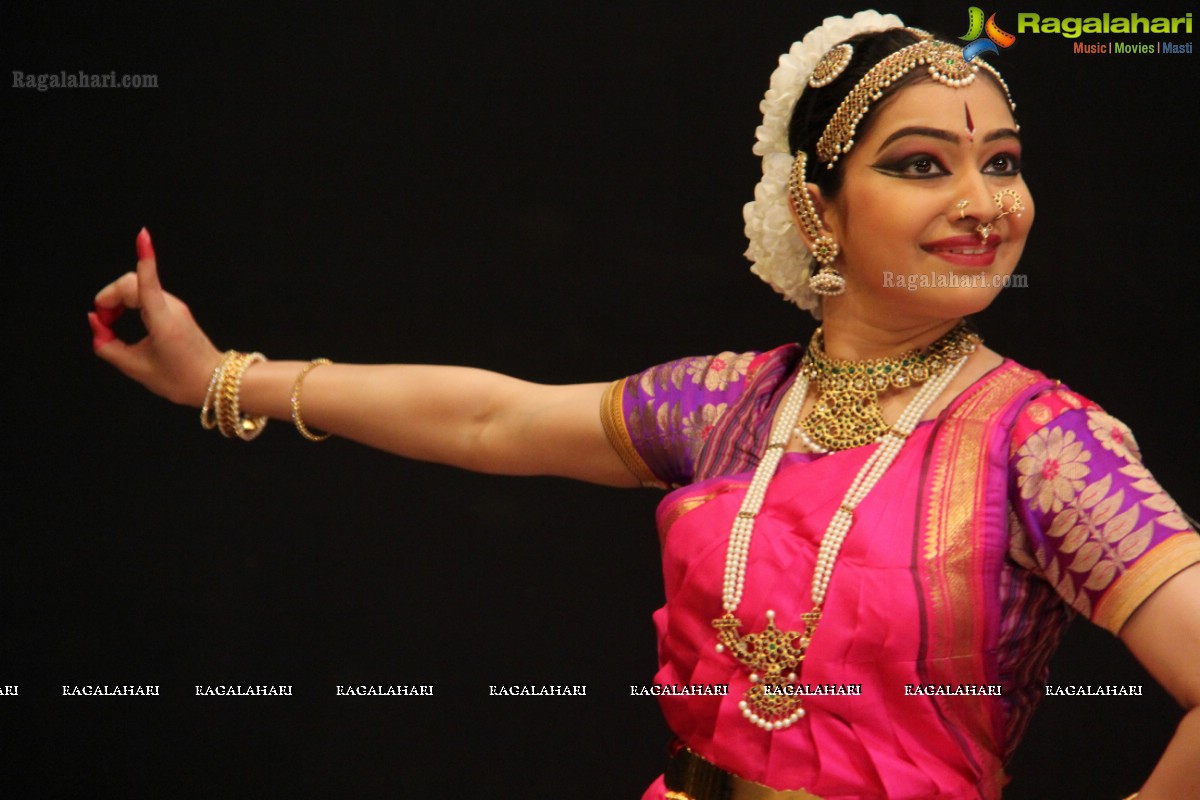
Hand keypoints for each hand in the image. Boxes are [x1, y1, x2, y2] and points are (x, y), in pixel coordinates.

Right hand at [90, 229, 222, 406]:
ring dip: (118, 301)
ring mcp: (175, 307)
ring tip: (112, 326)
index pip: (150, 284)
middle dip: (109, 298)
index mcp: (163, 321)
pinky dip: (128, 304)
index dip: (145, 258)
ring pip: (137, 287)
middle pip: (131, 282)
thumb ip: (108, 346)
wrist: (214, 382)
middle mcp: (171, 307)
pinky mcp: (175, 310)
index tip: (144, 236)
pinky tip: (123, 320)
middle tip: (104, 325)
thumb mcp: (137, 368)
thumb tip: (95, 323)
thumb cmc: (180, 379)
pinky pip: (145, 295)